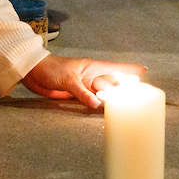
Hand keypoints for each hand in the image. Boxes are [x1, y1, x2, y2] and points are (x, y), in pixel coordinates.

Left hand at [22, 57, 145, 109]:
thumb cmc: (51, 69)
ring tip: (125, 108)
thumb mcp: (68, 80)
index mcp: (92, 67)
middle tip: (139, 97)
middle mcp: (90, 76)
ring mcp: (84, 87)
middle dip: (123, 89)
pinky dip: (97, 107)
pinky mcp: (77, 95)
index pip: (115, 67)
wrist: (33, 73)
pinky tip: (105, 112)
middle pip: (111, 84)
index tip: (144, 71)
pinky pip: (91, 102)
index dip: (129, 69)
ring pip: (102, 94)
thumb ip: (82, 93)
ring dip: (111, 100)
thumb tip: (97, 105)